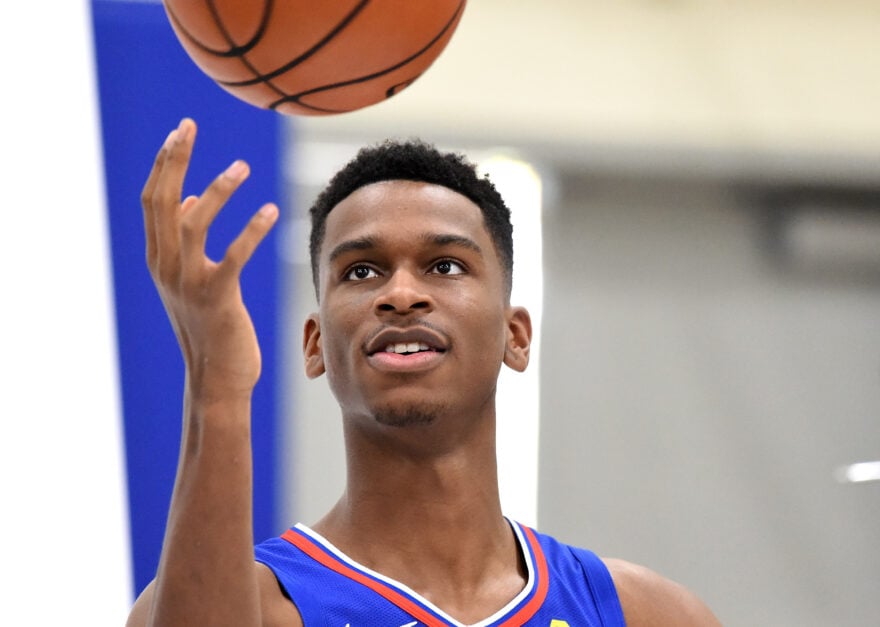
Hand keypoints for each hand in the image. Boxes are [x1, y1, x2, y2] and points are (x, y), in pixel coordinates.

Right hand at [141, 118, 278, 401]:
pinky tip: (271, 210)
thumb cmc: (209, 324)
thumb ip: (185, 240)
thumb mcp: (190, 278)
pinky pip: (234, 255)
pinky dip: (252, 230)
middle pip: (162, 201)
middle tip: (189, 126)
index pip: (153, 200)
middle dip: (174, 159)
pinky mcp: (218, 298)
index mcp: (158, 258)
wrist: (214, 376)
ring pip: (193, 222)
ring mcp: (188, 283)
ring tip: (242, 166)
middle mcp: (166, 266)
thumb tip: (189, 197)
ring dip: (217, 190)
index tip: (180, 131)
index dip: (165, 163)